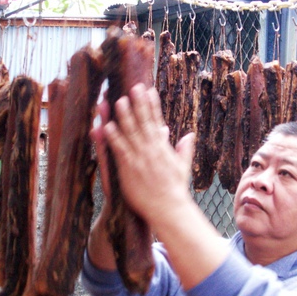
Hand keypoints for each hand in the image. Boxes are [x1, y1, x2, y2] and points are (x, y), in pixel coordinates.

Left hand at [102, 83, 194, 226]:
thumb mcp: (183, 166)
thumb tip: (189, 135)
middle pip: (144, 122)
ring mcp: (140, 158)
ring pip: (130, 133)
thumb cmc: (175, 189)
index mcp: (163, 148)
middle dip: (138, 104)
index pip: (157, 121)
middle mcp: (152, 150)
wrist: (168, 208)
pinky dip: (113, 138)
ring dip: (124, 116)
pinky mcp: (130, 169)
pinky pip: (120, 150)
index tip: (149, 90)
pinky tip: (107, 126)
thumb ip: (184, 149)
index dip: (152, 105)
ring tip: (118, 101)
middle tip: (133, 87)